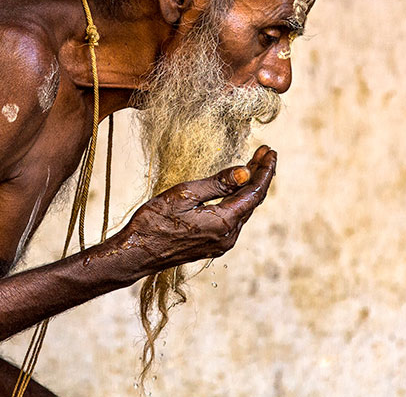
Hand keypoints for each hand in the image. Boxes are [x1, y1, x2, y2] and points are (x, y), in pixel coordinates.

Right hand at [112, 145, 276, 275]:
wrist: (135, 254)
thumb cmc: (154, 222)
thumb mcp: (184, 195)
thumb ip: (217, 184)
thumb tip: (244, 172)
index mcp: (224, 222)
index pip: (254, 192)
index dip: (264, 170)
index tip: (269, 151)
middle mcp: (228, 236)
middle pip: (252, 201)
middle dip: (259, 175)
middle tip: (263, 152)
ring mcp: (221, 243)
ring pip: (243, 210)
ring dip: (249, 187)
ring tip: (252, 165)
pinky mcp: (213, 245)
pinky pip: (233, 219)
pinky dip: (238, 200)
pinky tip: (234, 189)